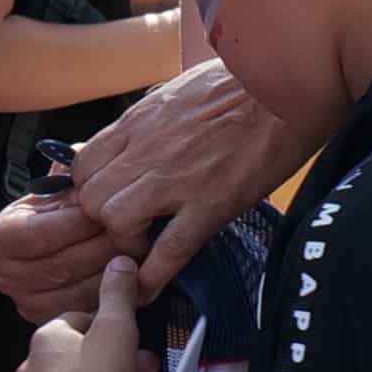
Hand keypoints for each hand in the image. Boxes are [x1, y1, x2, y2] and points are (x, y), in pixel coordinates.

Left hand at [0, 62, 286, 322]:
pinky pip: (169, 249)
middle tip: (126, 228)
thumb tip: (143, 129)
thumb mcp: (181, 89)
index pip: (83, 164)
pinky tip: (148, 290)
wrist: (288, 86)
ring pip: (116, 221)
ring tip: (144, 245)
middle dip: (101, 221)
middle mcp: (147, 150)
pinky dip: (153, 276)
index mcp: (140, 121)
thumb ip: (155, 116)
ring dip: (125, 241)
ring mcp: (177, 178)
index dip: (89, 190)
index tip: (107, 201)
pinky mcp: (211, 203)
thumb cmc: (244, 81)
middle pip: (91, 197)